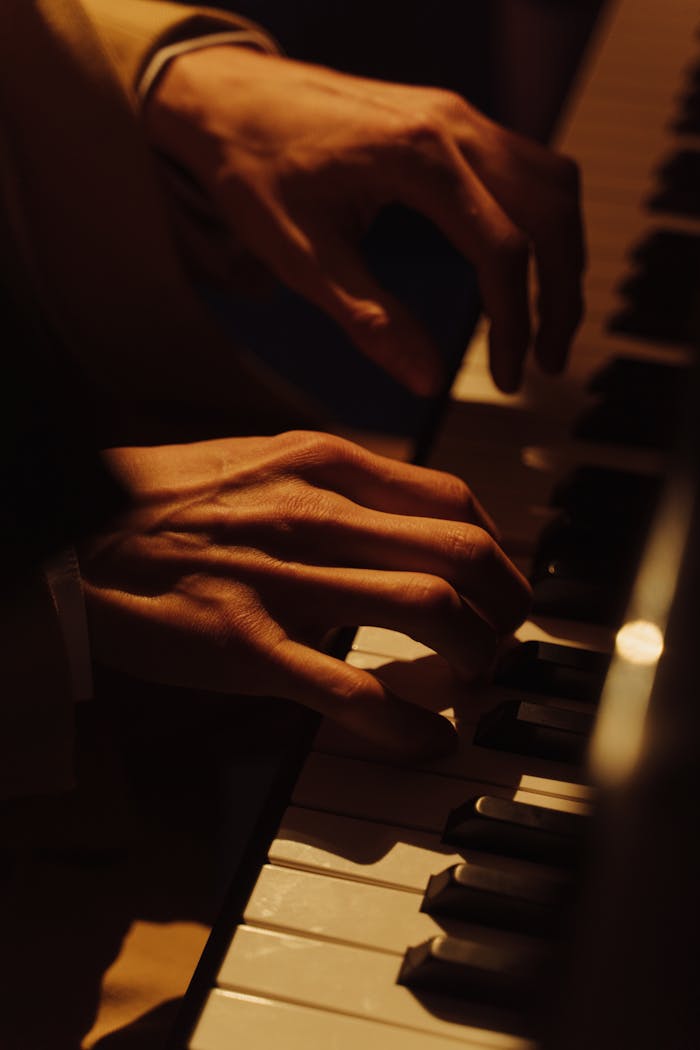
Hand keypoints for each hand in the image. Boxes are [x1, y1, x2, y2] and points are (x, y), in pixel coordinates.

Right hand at [80, 432, 530, 758]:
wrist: (69, 529)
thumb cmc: (164, 499)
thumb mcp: (259, 460)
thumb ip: (334, 481)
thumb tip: (403, 514)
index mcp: (321, 463)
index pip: (454, 502)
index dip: (500, 553)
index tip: (500, 586)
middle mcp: (314, 512)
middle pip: (463, 554)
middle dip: (508, 608)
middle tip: (504, 640)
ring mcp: (282, 579)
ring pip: (429, 609)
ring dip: (474, 658)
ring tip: (472, 683)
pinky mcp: (244, 646)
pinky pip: (352, 690)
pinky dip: (408, 724)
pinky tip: (427, 741)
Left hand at [145, 46, 583, 394]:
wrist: (226, 98)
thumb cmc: (253, 169)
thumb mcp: (301, 256)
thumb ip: (369, 318)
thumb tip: (423, 380)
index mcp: (418, 158)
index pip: (502, 249)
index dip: (515, 324)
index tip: (510, 378)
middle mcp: (454, 125)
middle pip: (551, 211)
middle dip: (562, 293)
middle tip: (552, 359)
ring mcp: (458, 116)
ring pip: (553, 182)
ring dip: (563, 254)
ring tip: (549, 320)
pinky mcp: (452, 121)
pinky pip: (527, 166)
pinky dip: (541, 220)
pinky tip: (522, 265)